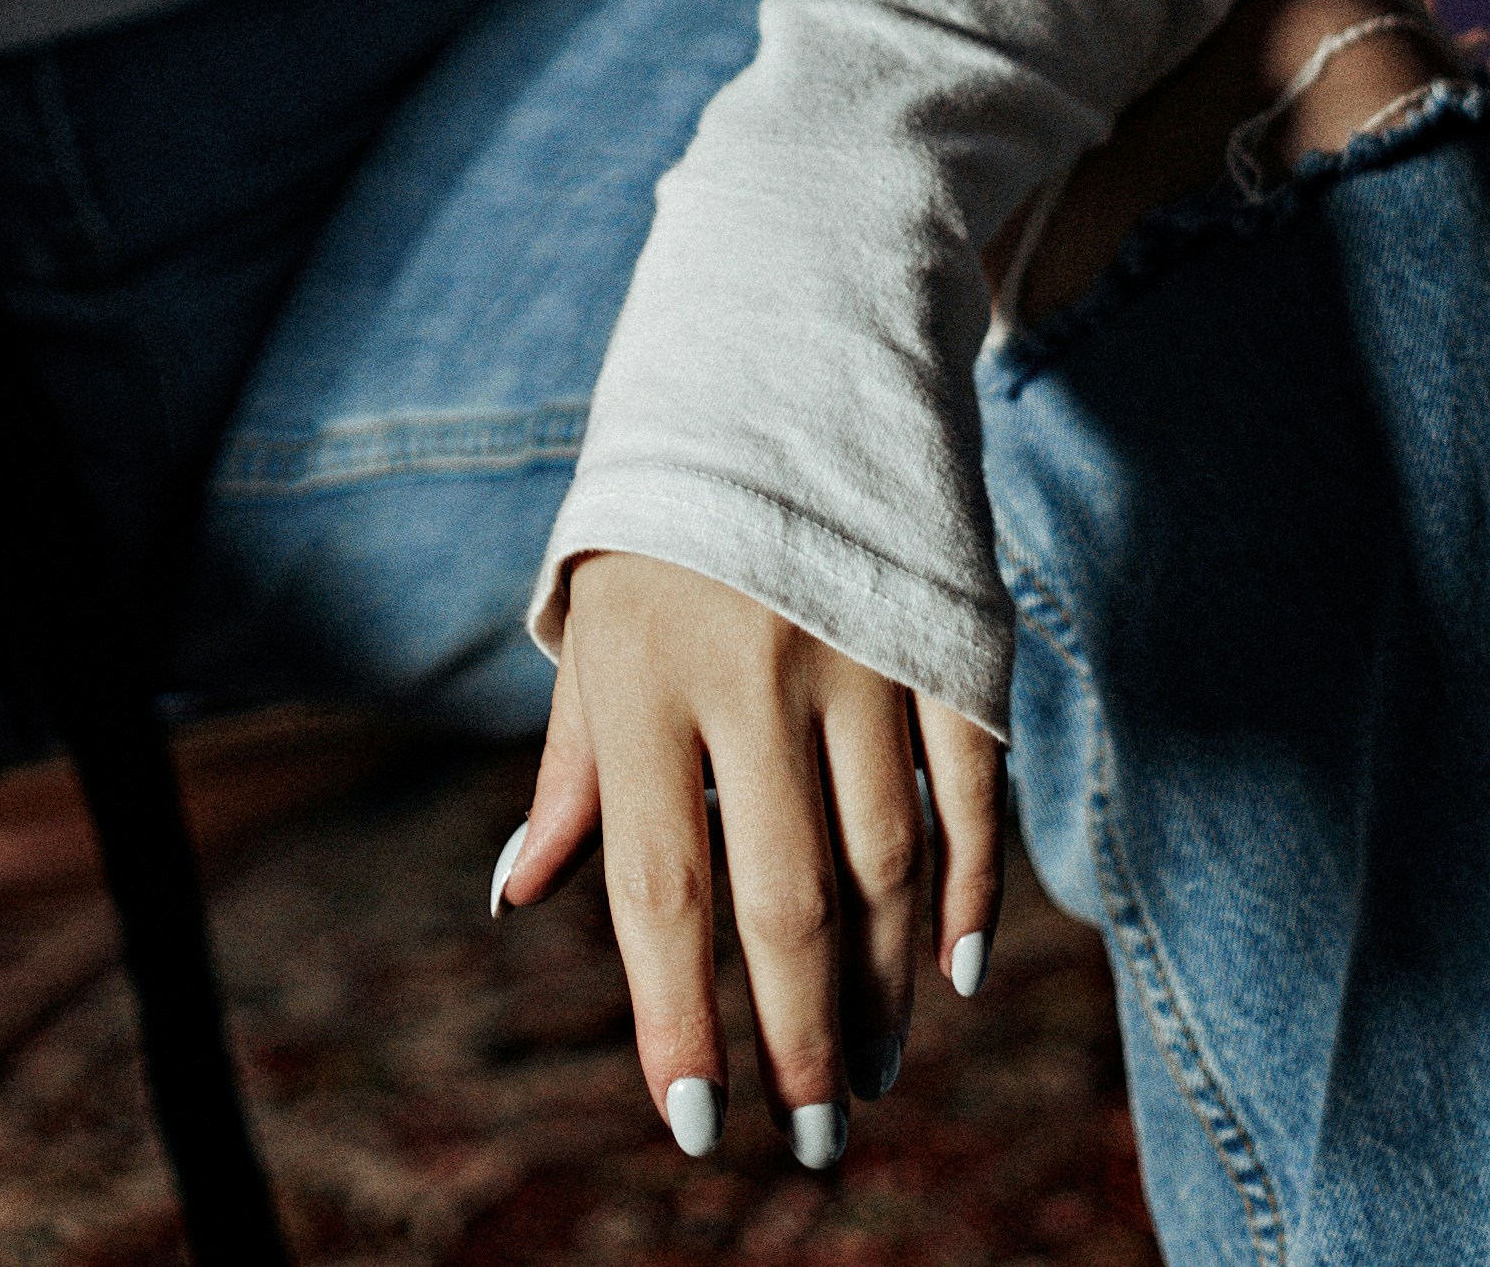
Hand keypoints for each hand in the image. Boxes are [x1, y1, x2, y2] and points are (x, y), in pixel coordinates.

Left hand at [498, 552, 1002, 1169]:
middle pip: (788, 901)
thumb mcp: (590, 621)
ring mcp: (855, 653)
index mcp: (641, 671)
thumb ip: (571, 770)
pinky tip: (955, 973)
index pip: (657, 884)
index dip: (676, 1015)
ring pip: (885, 867)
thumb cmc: (661, 519)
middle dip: (797, 1040)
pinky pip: (967, 795)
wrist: (779, 354)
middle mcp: (748, 669)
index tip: (696, 1123)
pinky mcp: (943, 638)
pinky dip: (969, 896)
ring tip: (867, 1070)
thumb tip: (519, 897)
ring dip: (883, 990)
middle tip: (815, 1137)